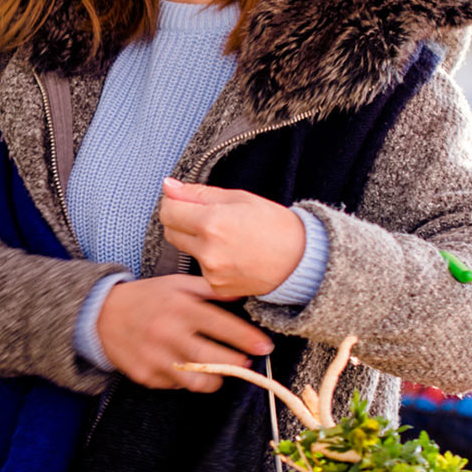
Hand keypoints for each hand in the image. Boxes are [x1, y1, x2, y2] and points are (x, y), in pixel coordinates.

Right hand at [95, 275, 273, 391]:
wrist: (100, 315)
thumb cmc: (146, 298)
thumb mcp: (176, 284)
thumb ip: (209, 289)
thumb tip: (242, 294)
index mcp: (181, 309)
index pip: (223, 326)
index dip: (248, 339)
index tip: (264, 346)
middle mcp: (169, 334)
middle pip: (215, 359)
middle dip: (237, 363)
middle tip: (245, 362)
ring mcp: (156, 358)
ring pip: (198, 381)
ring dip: (215, 378)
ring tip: (219, 370)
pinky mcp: (146, 375)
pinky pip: (176, 386)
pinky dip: (185, 380)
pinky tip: (185, 367)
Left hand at [158, 179, 307, 298]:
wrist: (302, 261)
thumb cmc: (275, 225)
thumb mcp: (240, 199)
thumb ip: (199, 193)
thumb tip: (169, 185)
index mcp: (212, 222)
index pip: (168, 211)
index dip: (174, 203)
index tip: (185, 201)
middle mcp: (208, 250)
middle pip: (171, 232)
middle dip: (182, 222)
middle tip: (207, 217)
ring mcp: (211, 272)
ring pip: (186, 250)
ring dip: (197, 241)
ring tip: (227, 237)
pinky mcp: (217, 286)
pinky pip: (201, 268)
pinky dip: (211, 260)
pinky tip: (233, 255)